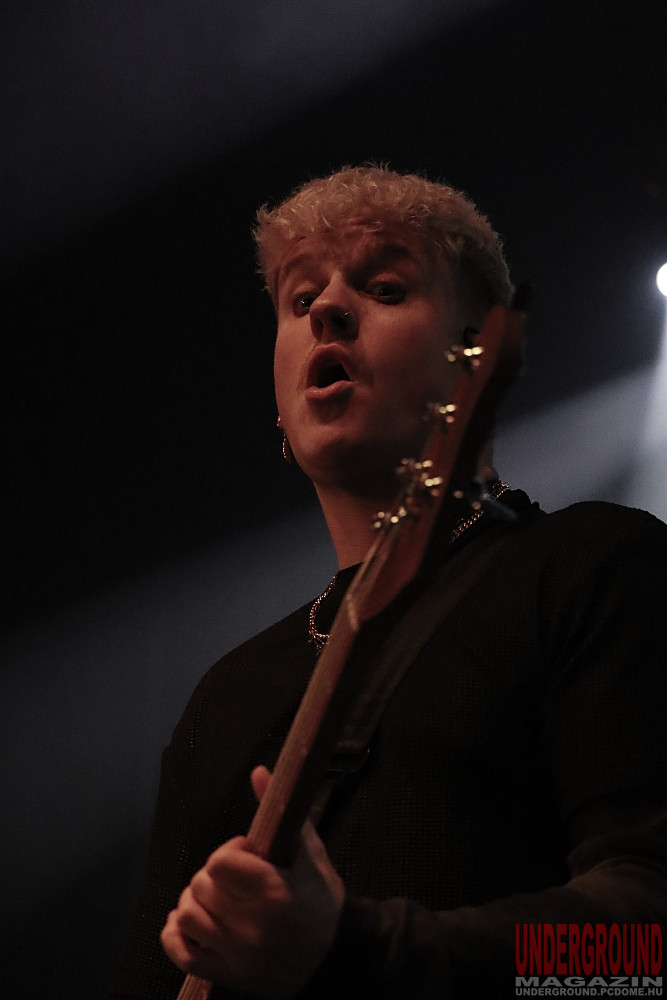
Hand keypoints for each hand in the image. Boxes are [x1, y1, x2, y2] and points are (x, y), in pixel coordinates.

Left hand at [160, 766, 344, 997]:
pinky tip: (186, 922)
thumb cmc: (322, 900)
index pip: (220, 862)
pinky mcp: (229, 976)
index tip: (246, 854)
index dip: (229, 852)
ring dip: (194, 901)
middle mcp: (252, 925)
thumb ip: (281, 813)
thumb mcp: (310, 854)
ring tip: (214, 898)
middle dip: (213, 875)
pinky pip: (182, 955)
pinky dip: (175, 935)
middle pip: (200, 886)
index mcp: (273, 891)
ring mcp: (238, 955)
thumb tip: (258, 771)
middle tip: (234, 878)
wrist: (336, 958)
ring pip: (187, 917)